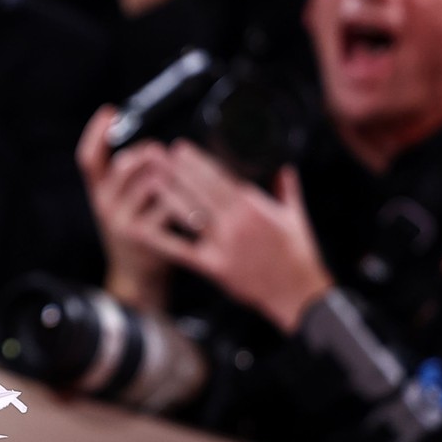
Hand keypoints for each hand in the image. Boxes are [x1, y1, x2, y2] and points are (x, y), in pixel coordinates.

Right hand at [75, 105, 172, 310]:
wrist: (137, 279)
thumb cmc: (137, 233)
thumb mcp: (122, 204)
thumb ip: (130, 178)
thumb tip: (157, 148)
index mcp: (98, 192)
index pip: (88, 158)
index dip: (96, 132)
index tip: (110, 112)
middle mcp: (104, 204)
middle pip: (127, 163)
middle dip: (152, 154)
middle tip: (166, 155)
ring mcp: (121, 221)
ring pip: (152, 181)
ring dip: (174, 177)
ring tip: (187, 181)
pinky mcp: (143, 235)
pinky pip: (168, 206)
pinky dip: (185, 202)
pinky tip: (195, 205)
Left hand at [141, 141, 331, 332]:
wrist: (299, 293)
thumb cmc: (297, 254)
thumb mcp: (294, 215)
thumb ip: (286, 188)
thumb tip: (283, 167)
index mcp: (253, 207)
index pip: (219, 177)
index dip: (196, 161)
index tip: (179, 148)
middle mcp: (236, 223)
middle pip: (200, 191)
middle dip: (176, 170)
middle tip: (154, 154)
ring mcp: (224, 244)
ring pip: (190, 214)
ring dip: (167, 196)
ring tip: (149, 179)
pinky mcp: (215, 266)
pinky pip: (182, 250)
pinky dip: (160, 240)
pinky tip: (142, 230)